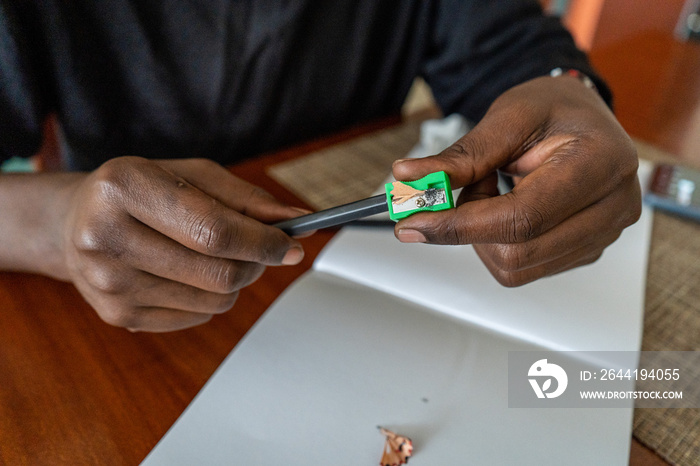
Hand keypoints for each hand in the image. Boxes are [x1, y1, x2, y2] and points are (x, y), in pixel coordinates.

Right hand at [62, 157, 304, 330]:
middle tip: (264, 249)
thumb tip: (297, 221)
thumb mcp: (191, 175)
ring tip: (219, 256)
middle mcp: (105, 237)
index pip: (214, 230)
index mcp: (123, 187)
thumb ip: (246, 198)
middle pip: (218, 273)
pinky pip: (198, 317)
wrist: (74, 222)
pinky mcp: (116, 315)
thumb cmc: (140, 192)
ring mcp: (107, 283)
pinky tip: (188, 273)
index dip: (263, 242)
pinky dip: (210, 298)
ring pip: (215, 301)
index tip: (293, 244)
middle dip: (256, 263)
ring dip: (235, 281)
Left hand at [392, 75, 641, 285]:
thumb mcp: (507, 116)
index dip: (461, 226)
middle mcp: (612, 206)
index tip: (415, 222)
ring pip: (516, 267)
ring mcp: (603, 234)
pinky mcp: (587, 251)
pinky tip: (509, 206)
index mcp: (599, 163)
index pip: (523, 218)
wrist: (583, 118)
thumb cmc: (554, 109)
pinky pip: (526, 267)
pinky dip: (500, 241)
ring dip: (484, 235)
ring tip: (494, 189)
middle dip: (471, 227)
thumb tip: (409, 178)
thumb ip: (462, 155)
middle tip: (468, 187)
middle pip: (519, 252)